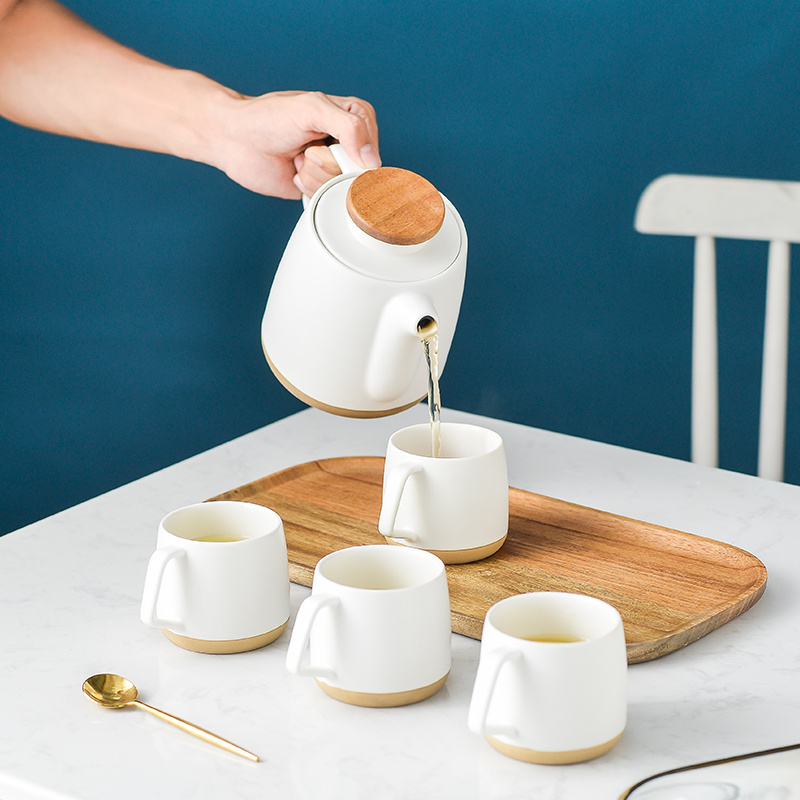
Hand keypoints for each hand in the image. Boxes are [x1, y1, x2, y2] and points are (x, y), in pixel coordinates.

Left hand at [212, 90, 379, 198]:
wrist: (235, 140)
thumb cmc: (268, 117)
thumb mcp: (312, 108)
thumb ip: (350, 127)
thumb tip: (373, 162)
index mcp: (353, 118)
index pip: (371, 144)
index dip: (351, 148)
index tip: (329, 139)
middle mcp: (347, 144)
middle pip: (359, 171)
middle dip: (330, 163)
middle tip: (308, 149)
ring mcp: (333, 168)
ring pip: (342, 188)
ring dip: (315, 175)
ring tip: (298, 160)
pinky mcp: (319, 188)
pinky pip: (328, 201)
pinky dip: (308, 189)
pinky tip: (295, 174)